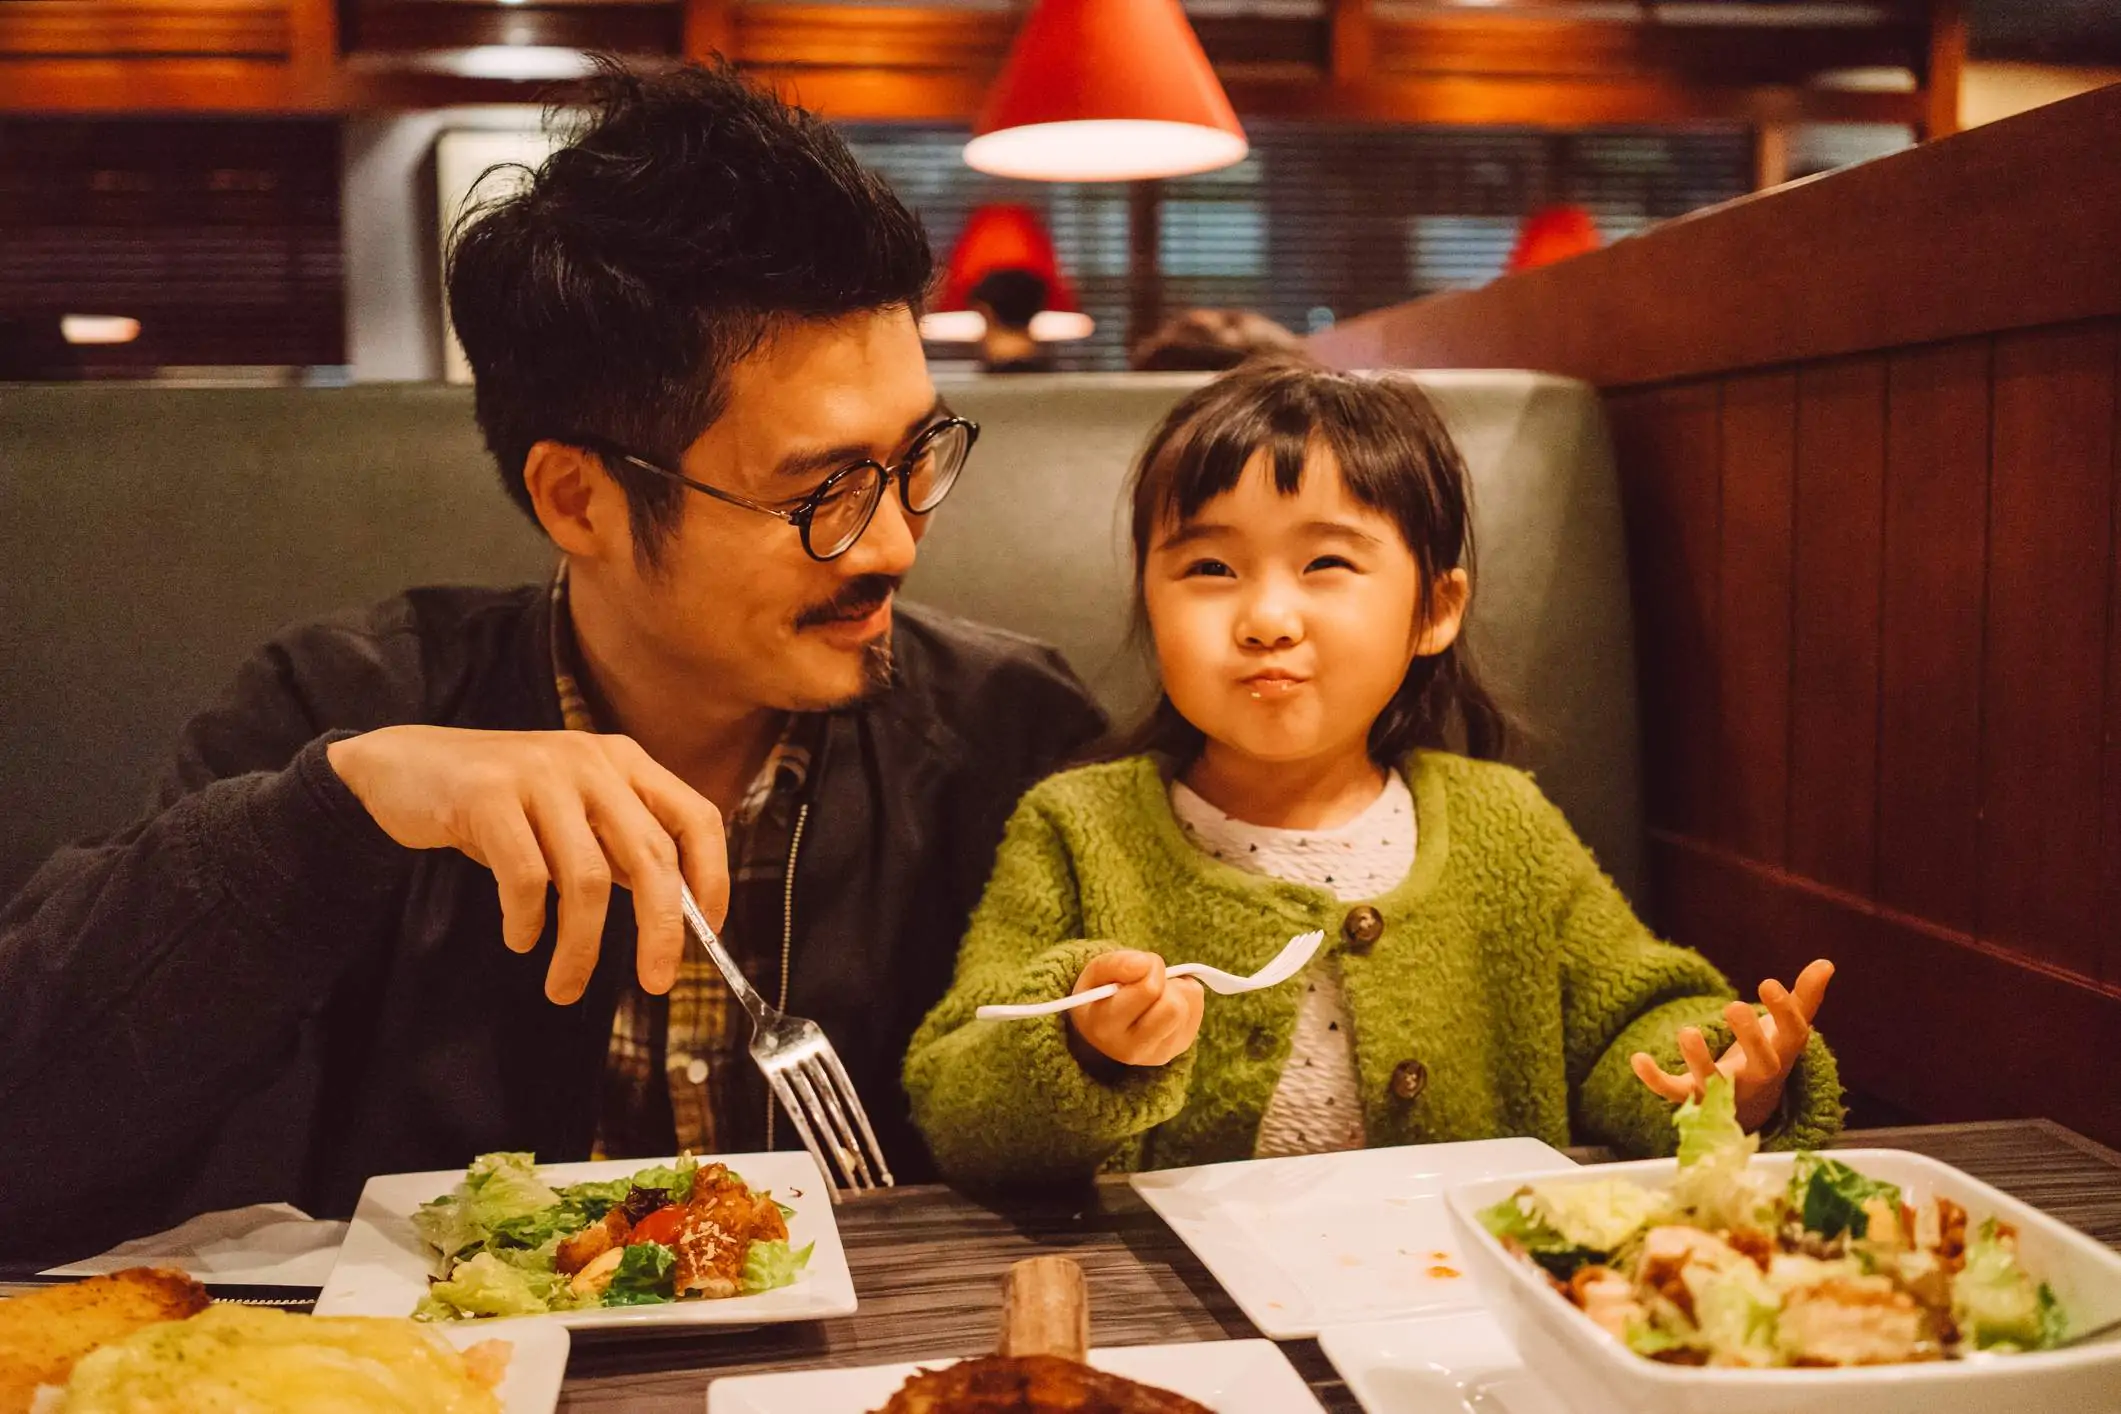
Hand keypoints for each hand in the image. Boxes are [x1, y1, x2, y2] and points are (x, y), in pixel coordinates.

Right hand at [327, 727, 727, 1003]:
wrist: (405, 767)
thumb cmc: (498, 804)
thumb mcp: (571, 812)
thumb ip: (617, 846)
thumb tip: (673, 913)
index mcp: (623, 761)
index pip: (696, 816)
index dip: (713, 876)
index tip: (709, 930)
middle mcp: (590, 760)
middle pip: (651, 855)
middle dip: (660, 929)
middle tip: (655, 982)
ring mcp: (540, 773)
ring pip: (587, 878)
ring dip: (581, 946)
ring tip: (565, 985)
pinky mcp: (488, 794)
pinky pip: (526, 878)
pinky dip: (528, 922)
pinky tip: (520, 939)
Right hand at [1065, 950, 1204, 1067]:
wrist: (1107, 1025)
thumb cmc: (1101, 995)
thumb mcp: (1096, 973)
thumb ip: (1116, 964)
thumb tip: (1146, 965)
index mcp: (1106, 1028)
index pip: (1148, 990)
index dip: (1149, 969)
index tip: (1137, 967)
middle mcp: (1132, 1049)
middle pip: (1173, 1006)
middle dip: (1163, 983)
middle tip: (1148, 981)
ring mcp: (1159, 1052)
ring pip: (1186, 1007)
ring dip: (1175, 989)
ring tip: (1155, 992)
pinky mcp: (1179, 1046)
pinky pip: (1196, 1009)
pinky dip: (1184, 996)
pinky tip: (1164, 1001)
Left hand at [1630, 959, 1834, 1131]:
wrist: (1749, 1109)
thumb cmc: (1768, 1057)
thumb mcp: (1785, 1030)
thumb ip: (1804, 999)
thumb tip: (1826, 962)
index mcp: (1781, 1055)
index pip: (1793, 1036)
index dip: (1785, 1011)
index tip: (1768, 982)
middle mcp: (1756, 1077)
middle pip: (1761, 1065)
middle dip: (1750, 1038)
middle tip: (1735, 1005)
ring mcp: (1725, 1091)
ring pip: (1714, 1083)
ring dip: (1700, 1060)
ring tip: (1687, 1031)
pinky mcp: (1694, 1098)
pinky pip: (1673, 1093)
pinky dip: (1655, 1080)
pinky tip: (1637, 1058)